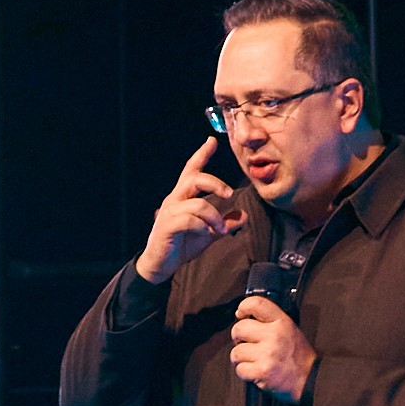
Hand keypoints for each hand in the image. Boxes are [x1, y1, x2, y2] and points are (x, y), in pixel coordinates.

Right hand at [135, 137, 247, 284]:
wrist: (160, 264)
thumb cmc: (182, 245)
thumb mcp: (208, 233)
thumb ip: (224, 223)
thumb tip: (244, 216)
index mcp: (183, 197)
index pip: (191, 170)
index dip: (201, 155)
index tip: (212, 141)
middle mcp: (175, 199)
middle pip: (195, 179)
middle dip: (216, 184)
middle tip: (230, 195)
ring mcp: (170, 212)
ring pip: (198, 204)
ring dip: (215, 217)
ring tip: (221, 230)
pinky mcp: (168, 226)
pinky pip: (190, 220)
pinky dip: (202, 227)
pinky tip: (205, 235)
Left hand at [230, 295, 314, 405]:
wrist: (310, 379)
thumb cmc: (298, 355)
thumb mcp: (289, 329)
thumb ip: (269, 320)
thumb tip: (243, 316)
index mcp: (281, 322)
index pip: (256, 304)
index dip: (243, 307)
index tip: (241, 314)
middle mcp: (274, 336)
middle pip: (239, 329)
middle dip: (238, 338)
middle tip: (247, 343)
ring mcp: (268, 354)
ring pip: (236, 352)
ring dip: (241, 358)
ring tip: (254, 360)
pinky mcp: (262, 371)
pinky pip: (240, 369)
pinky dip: (245, 372)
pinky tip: (256, 371)